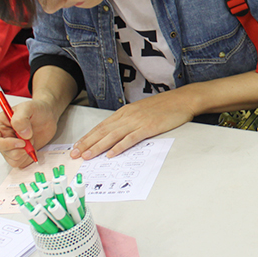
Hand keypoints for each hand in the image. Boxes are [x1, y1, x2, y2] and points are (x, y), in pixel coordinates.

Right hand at [0, 100, 58, 168]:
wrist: (48, 115)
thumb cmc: (35, 109)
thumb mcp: (28, 107)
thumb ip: (21, 119)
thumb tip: (23, 134)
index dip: (4, 145)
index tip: (21, 142)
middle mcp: (1, 138)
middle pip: (5, 153)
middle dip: (20, 148)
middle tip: (31, 138)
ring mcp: (11, 148)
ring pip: (14, 160)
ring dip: (26, 152)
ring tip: (32, 139)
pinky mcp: (20, 154)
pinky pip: (22, 163)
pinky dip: (30, 157)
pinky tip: (34, 146)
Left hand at [70, 91, 194, 159]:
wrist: (182, 100)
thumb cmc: (164, 106)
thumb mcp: (142, 110)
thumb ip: (130, 120)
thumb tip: (118, 132)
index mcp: (125, 112)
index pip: (102, 126)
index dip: (88, 137)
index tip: (77, 146)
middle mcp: (128, 116)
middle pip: (103, 131)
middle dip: (87, 143)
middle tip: (75, 154)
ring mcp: (137, 121)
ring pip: (112, 136)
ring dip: (98, 147)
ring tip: (87, 156)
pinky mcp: (148, 127)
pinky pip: (130, 139)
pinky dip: (119, 147)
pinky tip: (111, 154)